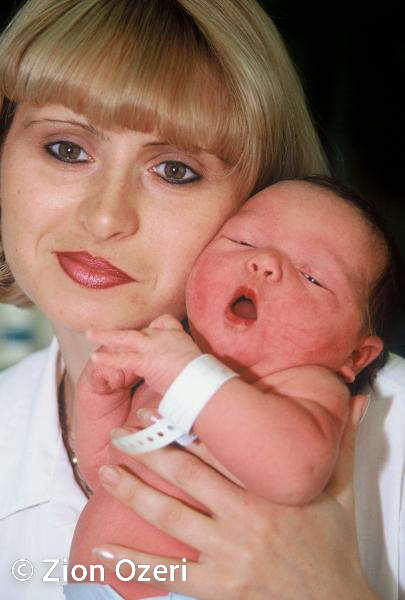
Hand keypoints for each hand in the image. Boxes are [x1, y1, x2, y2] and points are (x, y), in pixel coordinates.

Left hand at [88, 314, 200, 394]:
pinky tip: (95, 357)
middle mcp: (166, 337)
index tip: (150, 336)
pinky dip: (108, 357)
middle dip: (125, 330)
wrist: (203, 382)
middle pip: (142, 328)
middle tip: (107, 329)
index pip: (163, 323)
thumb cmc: (203, 377)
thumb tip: (183, 373)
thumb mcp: (198, 362)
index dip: (155, 330)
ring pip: (128, 337)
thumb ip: (184, 361)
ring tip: (90, 334)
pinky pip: (124, 357)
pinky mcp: (147, 360)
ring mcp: (155, 346)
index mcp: (178, 336)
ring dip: (108, 336)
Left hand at [92, 396, 379, 598]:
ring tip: (106, 472)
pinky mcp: (217, 588)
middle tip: (122, 433)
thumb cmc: (331, 544)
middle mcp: (246, 519)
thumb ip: (343, 446)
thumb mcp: (342, 492)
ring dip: (133, 493)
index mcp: (271, 490)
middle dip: (150, 452)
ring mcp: (228, 555)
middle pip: (187, 477)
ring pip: (171, 517)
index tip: (157, 408)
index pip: (220, 450)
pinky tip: (103, 553)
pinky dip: (133, 562)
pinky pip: (168, 573)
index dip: (185, 427)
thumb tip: (357, 402)